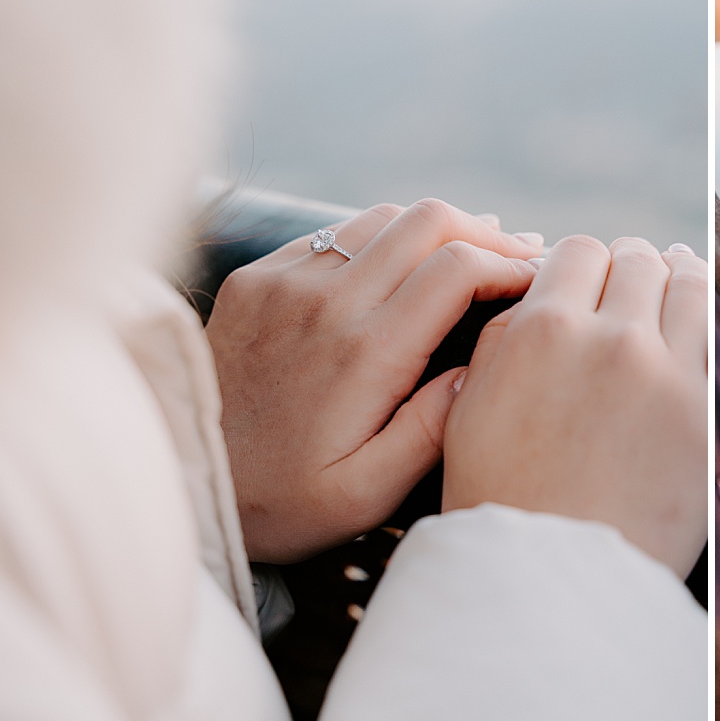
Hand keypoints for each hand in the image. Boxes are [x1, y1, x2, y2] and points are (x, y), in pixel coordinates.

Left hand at [208, 199, 545, 561]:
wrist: (180, 484)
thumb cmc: (281, 502)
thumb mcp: (366, 493)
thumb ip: (433, 429)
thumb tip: (483, 365)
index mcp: (365, 352)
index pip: (458, 266)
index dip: (512, 265)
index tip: (539, 284)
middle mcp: (324, 301)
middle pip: (428, 221)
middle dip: (486, 234)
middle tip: (519, 260)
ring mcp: (284, 282)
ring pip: (383, 217)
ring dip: (436, 230)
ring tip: (469, 258)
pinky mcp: (255, 279)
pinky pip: (334, 234)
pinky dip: (381, 240)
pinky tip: (400, 270)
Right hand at [441, 236, 708, 576]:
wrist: (548, 577)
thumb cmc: (499, 500)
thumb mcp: (467, 407)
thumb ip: (501, 338)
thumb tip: (536, 293)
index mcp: (540, 329)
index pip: (577, 252)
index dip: (585, 265)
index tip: (592, 282)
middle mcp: (607, 337)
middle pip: (637, 261)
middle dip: (634, 269)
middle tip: (636, 284)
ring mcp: (665, 370)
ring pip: (689, 285)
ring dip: (682, 280)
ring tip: (679, 282)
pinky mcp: (705, 407)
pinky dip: (713, 320)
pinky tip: (707, 321)